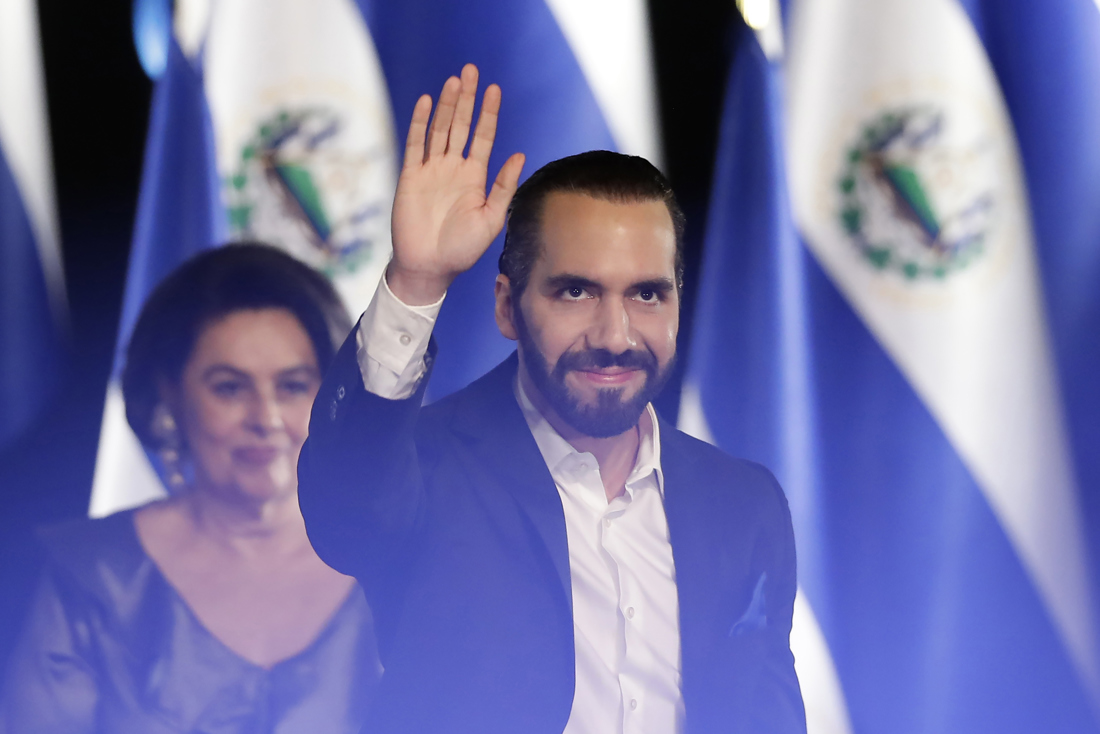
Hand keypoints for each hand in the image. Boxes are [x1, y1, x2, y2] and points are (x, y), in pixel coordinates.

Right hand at [388, 64, 525, 304]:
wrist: (429, 267)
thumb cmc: (462, 249)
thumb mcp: (492, 218)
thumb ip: (504, 187)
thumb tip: (520, 155)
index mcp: (474, 177)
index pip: (483, 136)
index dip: (488, 113)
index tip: (494, 89)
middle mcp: (453, 168)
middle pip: (460, 125)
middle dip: (466, 99)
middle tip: (471, 71)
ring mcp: (431, 170)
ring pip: (439, 129)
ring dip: (445, 104)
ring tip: (453, 80)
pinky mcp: (410, 176)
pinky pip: (415, 144)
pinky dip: (419, 123)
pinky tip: (425, 101)